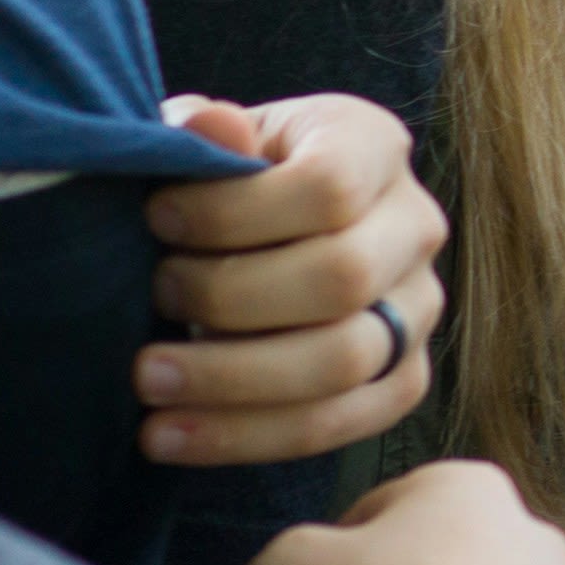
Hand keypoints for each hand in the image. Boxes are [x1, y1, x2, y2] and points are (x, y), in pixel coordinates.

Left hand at [140, 93, 448, 466]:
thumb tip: (210, 126)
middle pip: (344, 278)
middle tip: (153, 298)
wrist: (258, 235)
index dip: (235, 211)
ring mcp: (418, 309)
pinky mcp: (400, 379)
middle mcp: (416, 226)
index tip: (157, 220)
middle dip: (229, 298)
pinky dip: (243, 437)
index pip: (331, 187)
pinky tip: (163, 436)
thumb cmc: (222, 182)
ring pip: (344, 361)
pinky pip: (338, 424)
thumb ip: (202, 132)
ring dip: (231, 379)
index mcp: (374, 147)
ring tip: (146, 379)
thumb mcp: (208, 141)